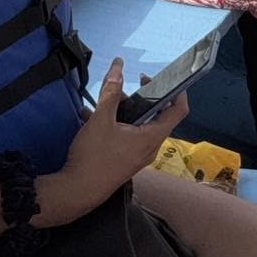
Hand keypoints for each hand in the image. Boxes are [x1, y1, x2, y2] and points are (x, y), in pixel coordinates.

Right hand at [35, 59, 186, 223]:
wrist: (77, 191)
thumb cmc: (94, 156)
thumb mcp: (101, 119)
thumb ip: (110, 92)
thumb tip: (118, 66)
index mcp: (152, 136)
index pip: (178, 110)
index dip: (176, 91)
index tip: (160, 79)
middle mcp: (150, 147)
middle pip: (156, 116)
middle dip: (141, 98)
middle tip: (124, 87)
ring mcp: (138, 155)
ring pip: (138, 126)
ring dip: (123, 110)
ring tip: (104, 100)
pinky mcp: (125, 160)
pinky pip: (127, 136)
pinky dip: (115, 124)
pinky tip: (92, 116)